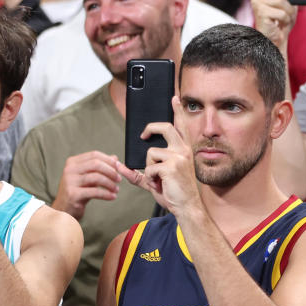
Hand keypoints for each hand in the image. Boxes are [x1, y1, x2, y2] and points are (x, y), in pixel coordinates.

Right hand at [51, 151, 120, 219]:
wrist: (64, 211)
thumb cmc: (77, 193)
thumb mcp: (88, 178)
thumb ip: (100, 168)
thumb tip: (115, 158)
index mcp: (72, 162)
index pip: (94, 155)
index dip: (109, 160)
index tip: (119, 167)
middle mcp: (69, 170)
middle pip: (96, 164)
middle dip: (111, 171)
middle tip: (119, 179)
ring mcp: (70, 182)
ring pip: (96, 177)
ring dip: (110, 183)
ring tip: (116, 189)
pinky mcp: (73, 194)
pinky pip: (94, 192)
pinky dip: (106, 194)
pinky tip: (112, 196)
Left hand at [118, 97, 200, 215]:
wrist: (186, 207)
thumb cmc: (174, 193)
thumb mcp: (155, 180)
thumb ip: (138, 172)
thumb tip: (119, 167)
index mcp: (183, 150)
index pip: (180, 125)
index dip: (177, 110)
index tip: (174, 98)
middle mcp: (183, 150)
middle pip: (164, 127)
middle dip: (150, 129)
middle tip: (143, 137)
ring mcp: (179, 157)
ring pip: (150, 152)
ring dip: (149, 168)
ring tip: (158, 180)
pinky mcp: (171, 166)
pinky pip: (149, 167)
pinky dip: (150, 178)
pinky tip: (159, 185)